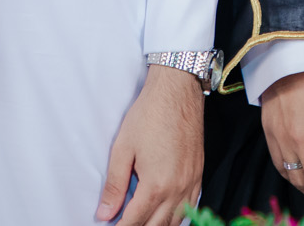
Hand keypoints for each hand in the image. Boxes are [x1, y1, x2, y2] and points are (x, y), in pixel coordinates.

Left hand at [95, 64, 205, 225]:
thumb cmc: (150, 115)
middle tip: (123, 224)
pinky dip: (177, 218)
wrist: (177, 90)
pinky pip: (191, 207)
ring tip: (142, 222)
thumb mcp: (122, 149)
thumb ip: (114, 186)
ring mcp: (191, 183)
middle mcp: (177, 189)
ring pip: (176, 222)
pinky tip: (166, 216)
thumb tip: (104, 213)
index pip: (135, 222)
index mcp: (156, 185)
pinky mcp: (198, 175)